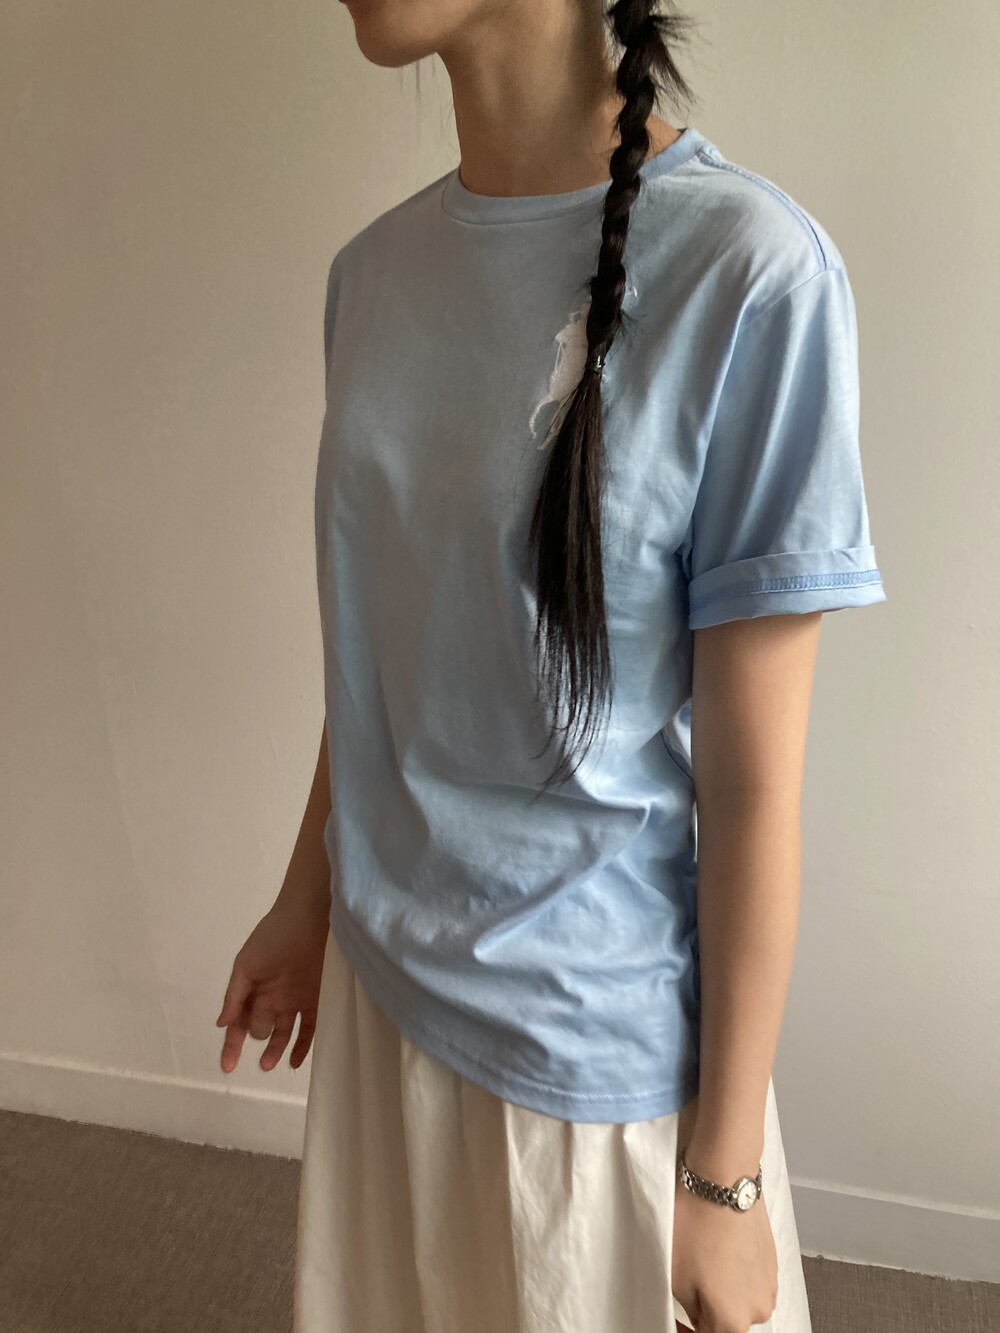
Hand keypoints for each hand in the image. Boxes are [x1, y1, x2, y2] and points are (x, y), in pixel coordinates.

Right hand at [215, 896, 329, 1073]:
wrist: (309, 916)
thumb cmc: (273, 937)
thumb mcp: (246, 963)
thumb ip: (235, 994)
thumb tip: (222, 1023)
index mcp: (252, 990)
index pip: (238, 1023)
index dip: (232, 1045)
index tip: (228, 1066)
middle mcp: (271, 998)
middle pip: (259, 1028)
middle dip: (257, 1035)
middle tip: (260, 1031)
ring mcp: (294, 1000)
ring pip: (283, 1033)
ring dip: (275, 1050)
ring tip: (269, 1065)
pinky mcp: (316, 998)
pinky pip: (309, 1028)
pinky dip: (302, 1046)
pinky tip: (295, 1061)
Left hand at [671, 1177, 777, 1331]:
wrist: (722, 1178)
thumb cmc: (698, 1222)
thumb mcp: (675, 1278)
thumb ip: (689, 1311)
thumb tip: (695, 1319)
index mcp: (733, 1322)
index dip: (687, 1330)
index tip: (678, 1319)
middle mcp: (758, 1308)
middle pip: (727, 1323)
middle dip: (705, 1308)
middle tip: (685, 1282)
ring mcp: (769, 1283)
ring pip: (739, 1300)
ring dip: (722, 1289)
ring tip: (702, 1259)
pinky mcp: (771, 1259)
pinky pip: (749, 1277)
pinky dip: (734, 1269)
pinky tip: (717, 1248)